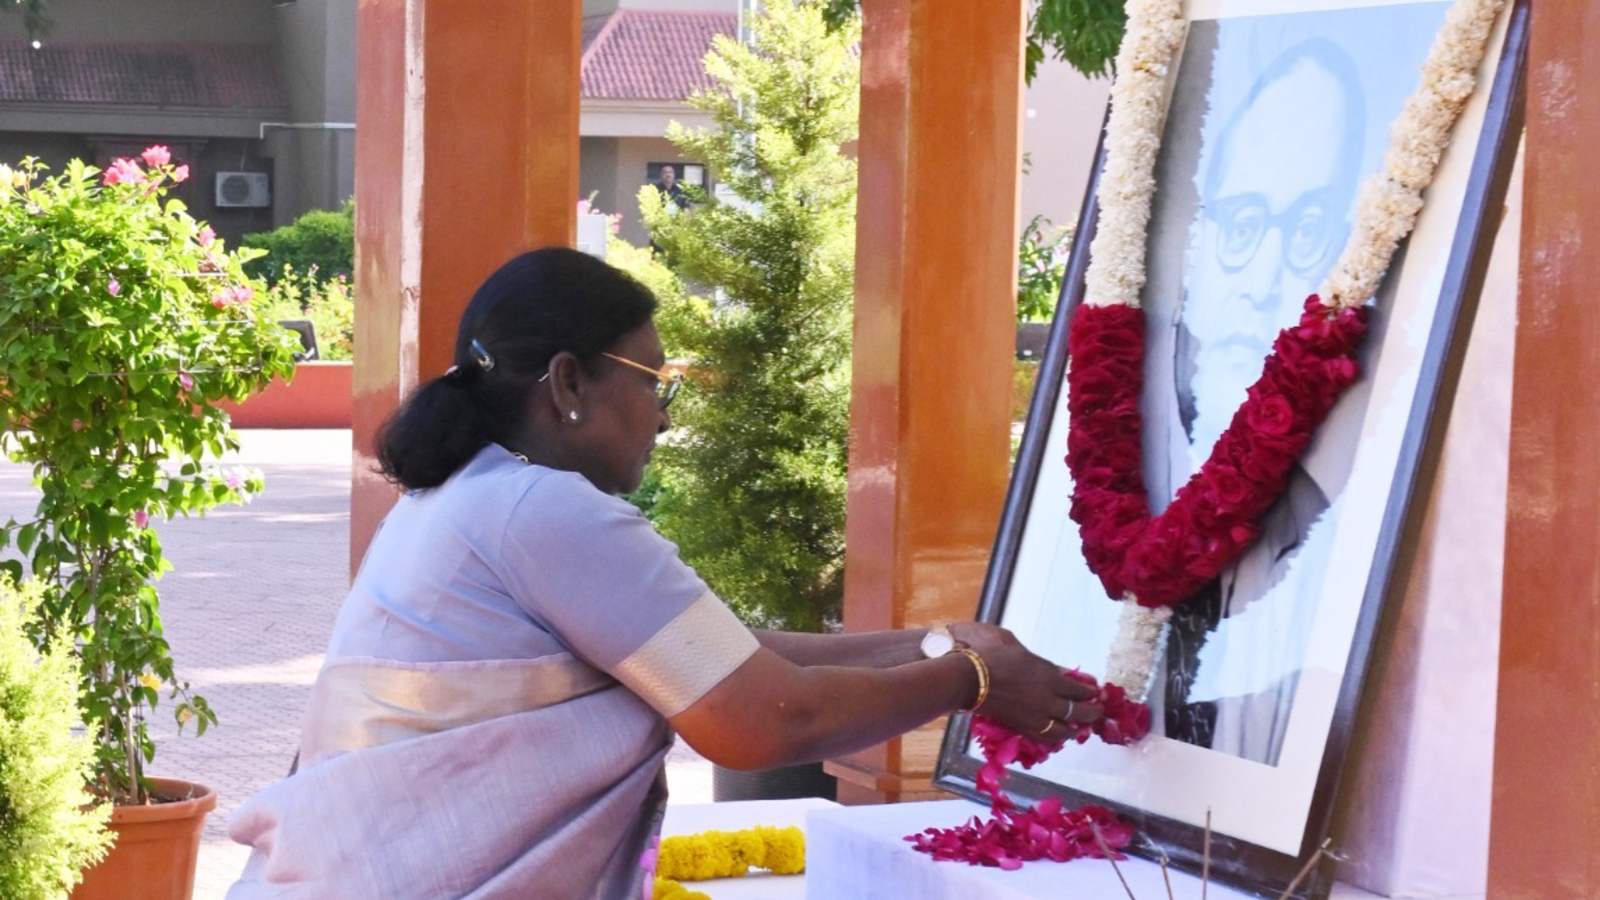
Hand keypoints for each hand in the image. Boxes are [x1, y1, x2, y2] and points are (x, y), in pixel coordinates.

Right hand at [947, 622, 1100, 733]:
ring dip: (1075, 729)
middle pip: (1077, 712)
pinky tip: (1058, 736)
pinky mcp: (1022, 727)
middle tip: (1098, 712)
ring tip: (1080, 729)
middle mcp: (1047, 700)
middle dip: (1091, 713)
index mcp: (1049, 677)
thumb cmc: (993, 656)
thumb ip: (1041, 663)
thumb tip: (1056, 671)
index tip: (1096, 692)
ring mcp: (1035, 716)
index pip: (1078, 689)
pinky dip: (1055, 737)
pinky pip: (1045, 737)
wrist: (971, 678)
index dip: (1090, 692)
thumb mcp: (1021, 650)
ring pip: (1064, 730)